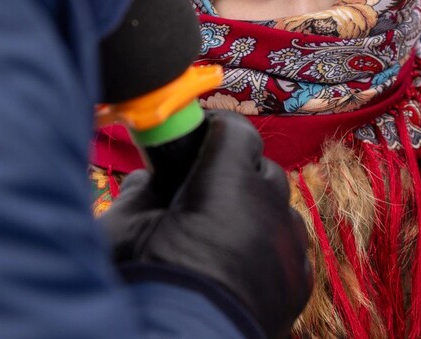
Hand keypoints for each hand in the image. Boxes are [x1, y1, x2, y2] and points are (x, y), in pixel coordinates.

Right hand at [101, 110, 311, 337]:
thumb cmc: (145, 288)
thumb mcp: (121, 231)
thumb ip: (138, 193)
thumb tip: (147, 178)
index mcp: (227, 183)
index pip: (237, 132)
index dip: (217, 132)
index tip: (199, 141)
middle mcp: (268, 208)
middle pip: (264, 170)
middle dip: (237, 173)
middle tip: (203, 194)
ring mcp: (289, 247)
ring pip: (281, 211)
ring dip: (257, 214)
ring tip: (222, 237)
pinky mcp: (299, 284)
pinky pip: (290, 251)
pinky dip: (269, 252)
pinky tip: (241, 268)